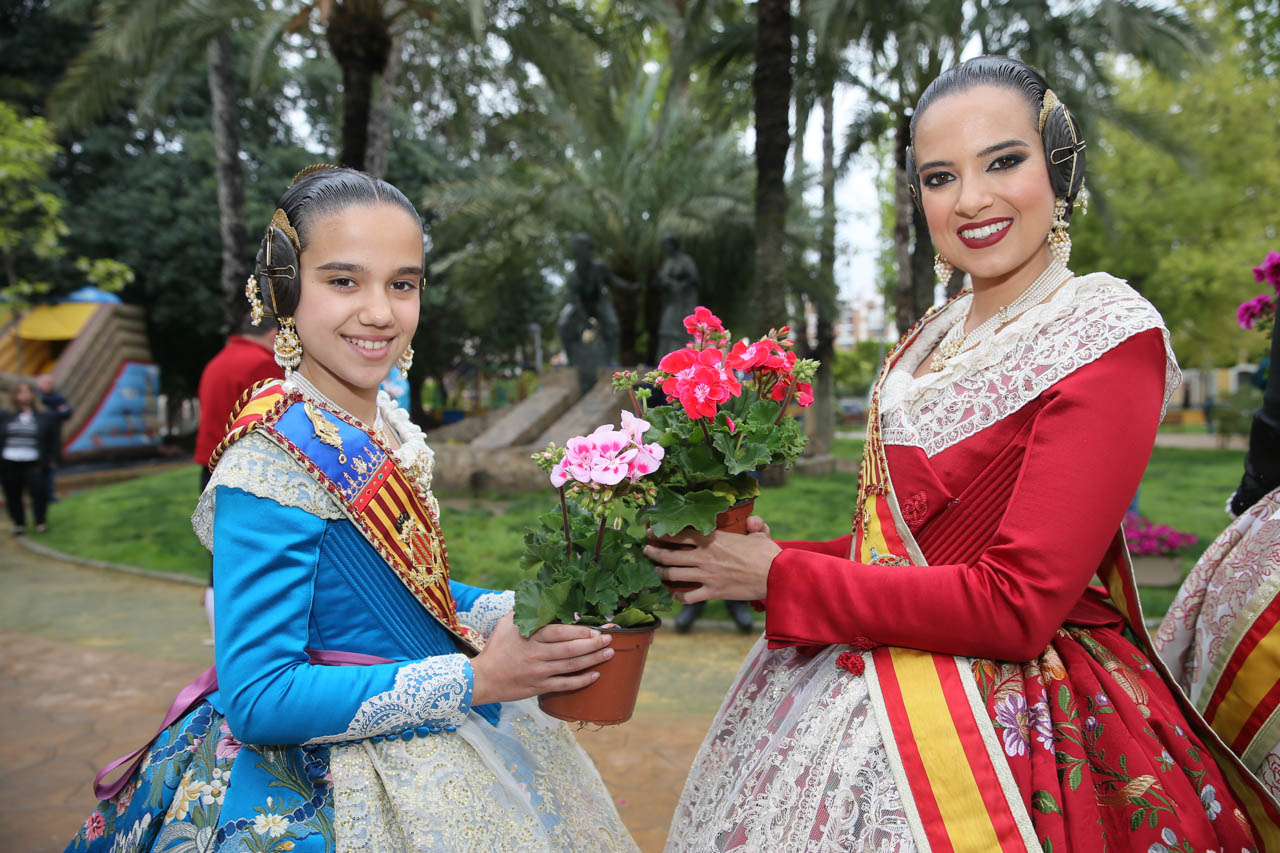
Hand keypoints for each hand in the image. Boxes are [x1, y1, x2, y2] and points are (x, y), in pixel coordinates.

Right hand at [470, 614, 613, 705]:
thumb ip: (526, 612)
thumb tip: (543, 598)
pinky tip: (595, 675)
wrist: (483, 678)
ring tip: (609, 653)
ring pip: (571, 666)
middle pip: (570, 649)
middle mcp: (536, 654)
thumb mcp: (507, 624)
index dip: (580, 631)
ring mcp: (539, 672)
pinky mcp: (539, 687)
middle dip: (593, 644)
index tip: (595, 629)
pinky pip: (565, 684)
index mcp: (530, 637)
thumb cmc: (497, 648)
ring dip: (593, 660)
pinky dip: (582, 680)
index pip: (559, 632)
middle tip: (609, 639)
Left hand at [643, 519, 779, 603]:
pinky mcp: (712, 592)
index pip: (680, 533)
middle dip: (653, 552)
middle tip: (645, 550)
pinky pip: (688, 596)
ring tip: (655, 570)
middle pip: (669, 554)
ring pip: (674, 574)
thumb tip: (753, 522)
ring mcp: (706, 575)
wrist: (775, 575)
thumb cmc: (767, 554)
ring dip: (661, 572)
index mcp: (713, 539)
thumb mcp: (760, 535)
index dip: (662, 532)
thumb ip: (754, 526)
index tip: (651, 530)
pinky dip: (678, 596)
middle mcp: (704, 556)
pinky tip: (674, 595)